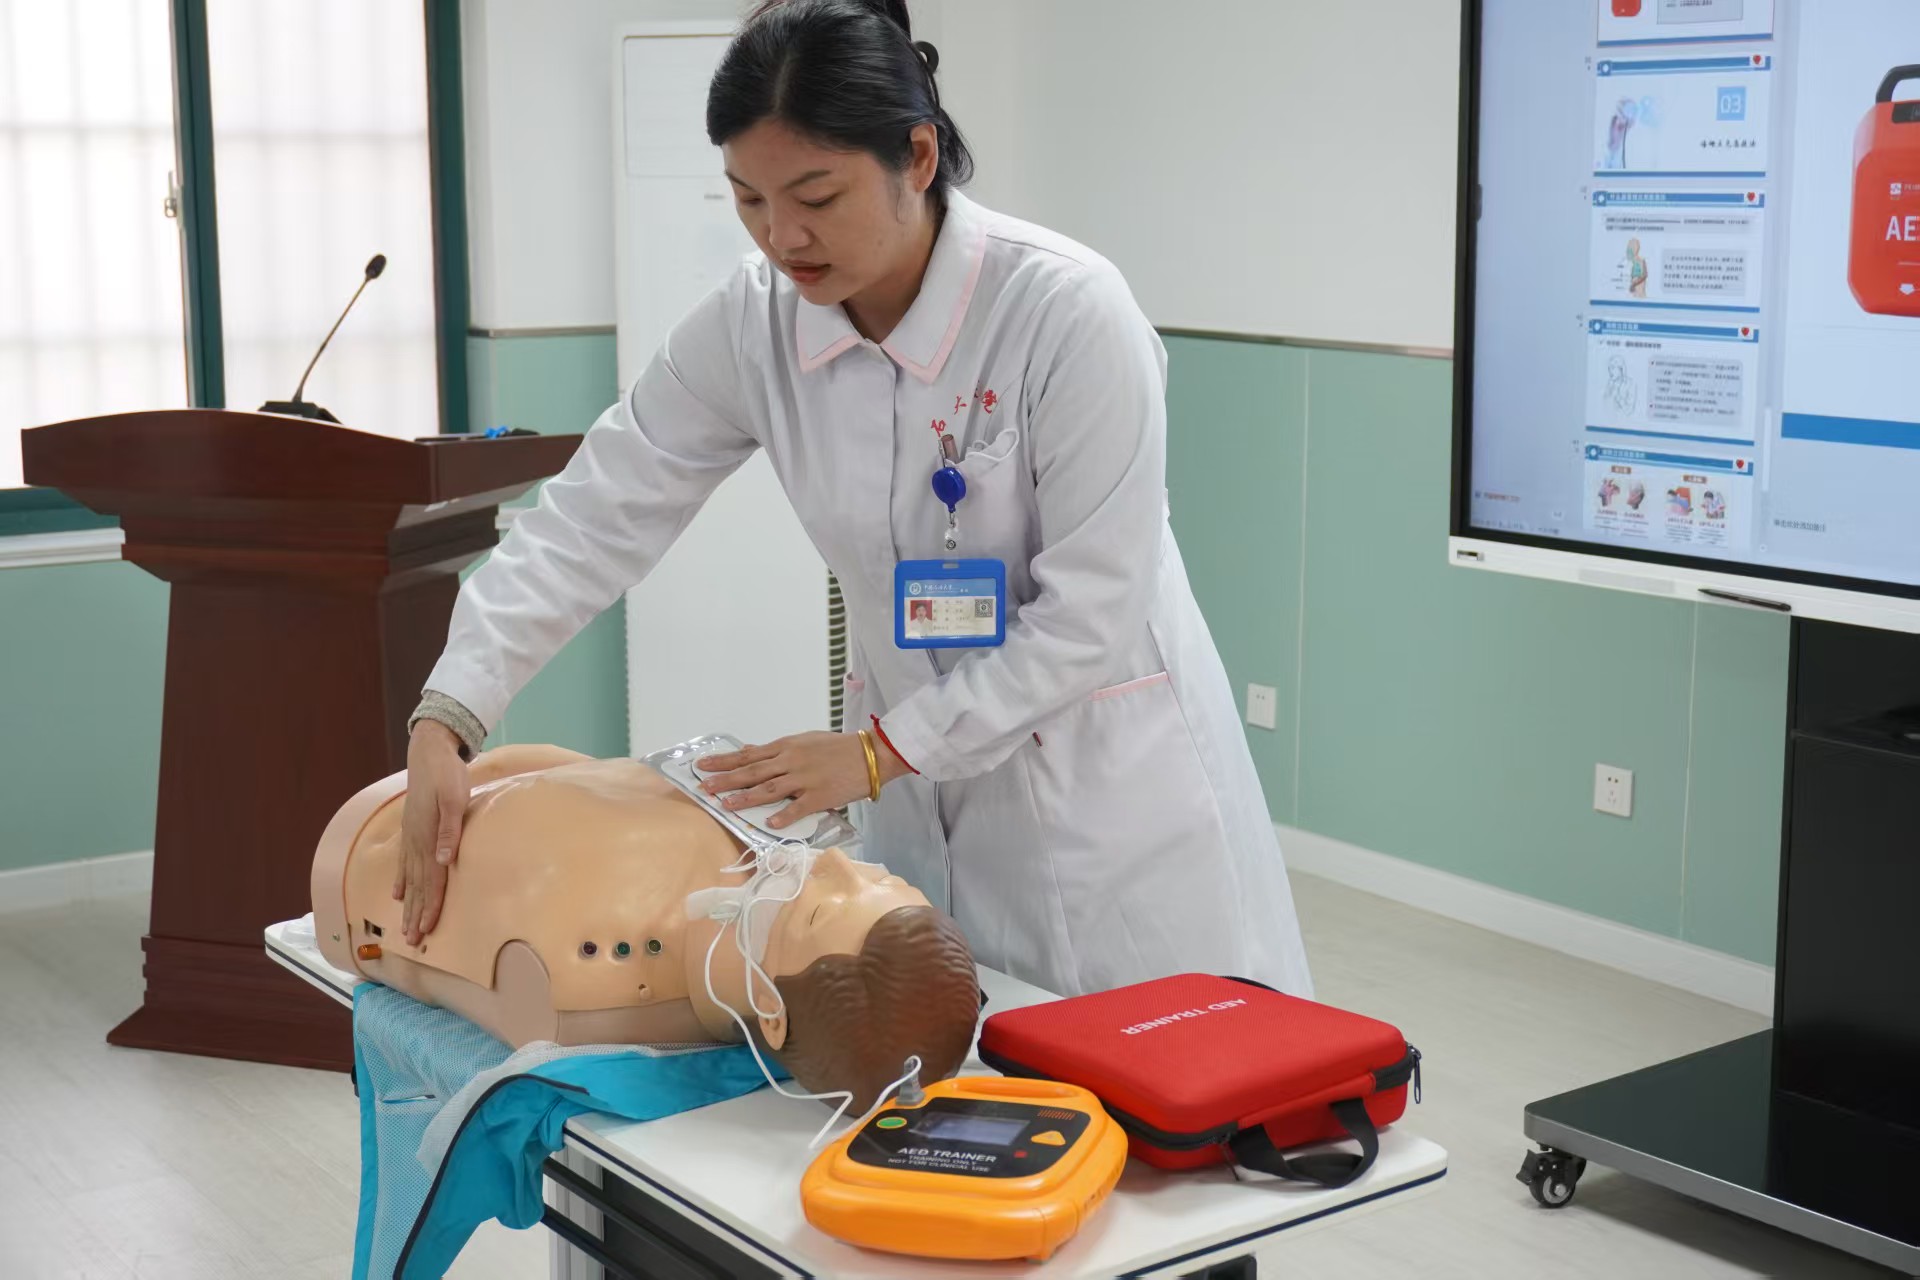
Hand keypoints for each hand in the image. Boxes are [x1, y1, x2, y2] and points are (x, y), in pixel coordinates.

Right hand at [395, 719, 468, 945]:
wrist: (429, 752)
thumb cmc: (447, 774)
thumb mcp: (455, 798)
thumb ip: (451, 830)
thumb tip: (445, 860)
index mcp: (429, 837)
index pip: (431, 881)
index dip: (429, 907)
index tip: (425, 931)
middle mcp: (417, 842)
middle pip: (418, 887)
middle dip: (416, 915)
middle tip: (411, 942)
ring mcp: (412, 836)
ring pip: (410, 879)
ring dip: (409, 905)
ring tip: (405, 927)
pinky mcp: (412, 829)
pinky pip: (404, 862)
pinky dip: (401, 881)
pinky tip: (398, 895)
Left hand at [698, 731, 909, 829]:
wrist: (870, 754)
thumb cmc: (836, 747)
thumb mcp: (803, 741)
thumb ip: (776, 750)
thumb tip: (749, 751)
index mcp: (786, 747)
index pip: (748, 755)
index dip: (724, 761)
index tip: (702, 766)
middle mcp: (791, 761)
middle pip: (753, 772)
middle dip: (726, 780)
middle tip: (705, 788)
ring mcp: (805, 779)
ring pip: (770, 789)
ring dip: (746, 798)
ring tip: (726, 805)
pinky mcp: (820, 796)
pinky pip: (799, 808)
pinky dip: (784, 816)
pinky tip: (769, 824)